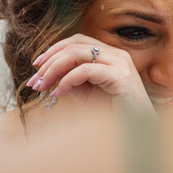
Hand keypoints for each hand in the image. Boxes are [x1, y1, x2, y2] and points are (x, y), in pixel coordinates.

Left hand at [27, 35, 151, 111]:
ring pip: (78, 54)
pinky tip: (58, 93)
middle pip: (75, 45)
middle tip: (35, 81)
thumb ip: (71, 79)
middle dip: (50, 61)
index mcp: (110, 54)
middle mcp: (116, 54)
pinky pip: (86, 71)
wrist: (137, 132)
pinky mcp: (121, 76)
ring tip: (42, 86)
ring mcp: (120, 63)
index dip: (54, 50)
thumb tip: (49, 73)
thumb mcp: (87, 92)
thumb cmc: (113, 113)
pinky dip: (67, 80)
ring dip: (54, 69)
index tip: (36, 66)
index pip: (77, 41)